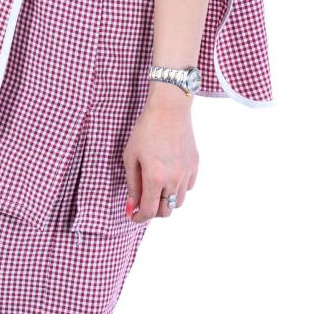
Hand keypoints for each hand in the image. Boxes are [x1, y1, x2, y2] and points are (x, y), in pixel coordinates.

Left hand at [122, 88, 198, 222]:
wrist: (169, 108)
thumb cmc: (145, 129)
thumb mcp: (131, 156)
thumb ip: (132, 184)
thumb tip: (132, 205)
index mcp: (155, 178)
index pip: (149, 211)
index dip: (139, 217)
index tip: (133, 215)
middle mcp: (174, 180)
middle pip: (165, 211)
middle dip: (152, 211)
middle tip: (143, 202)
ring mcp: (187, 173)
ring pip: (178, 202)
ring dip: (166, 202)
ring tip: (156, 189)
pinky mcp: (195, 165)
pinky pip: (188, 187)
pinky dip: (178, 189)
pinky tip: (169, 177)